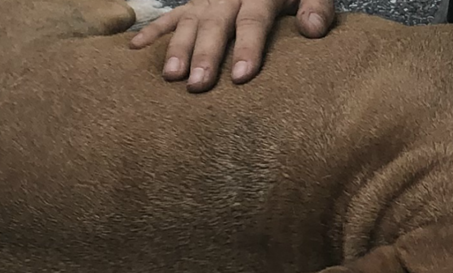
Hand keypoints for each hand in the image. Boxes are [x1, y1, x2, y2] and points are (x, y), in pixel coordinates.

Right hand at [129, 0, 335, 92]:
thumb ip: (317, 7)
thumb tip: (313, 29)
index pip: (253, 21)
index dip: (247, 48)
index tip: (241, 76)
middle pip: (216, 25)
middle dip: (206, 55)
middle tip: (199, 85)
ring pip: (190, 22)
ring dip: (178, 48)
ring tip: (171, 76)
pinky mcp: (195, 2)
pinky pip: (171, 16)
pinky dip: (153, 31)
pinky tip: (135, 49)